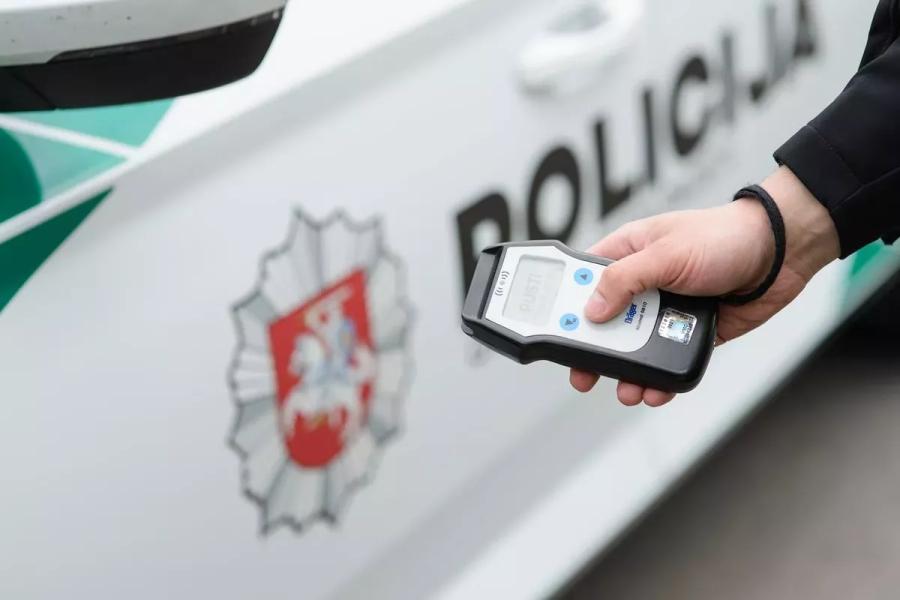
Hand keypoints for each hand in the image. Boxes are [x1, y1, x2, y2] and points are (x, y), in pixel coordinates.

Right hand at [571, 166, 840, 406]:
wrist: (782, 254)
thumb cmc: (725, 236)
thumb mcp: (666, 254)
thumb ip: (625, 280)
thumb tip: (592, 310)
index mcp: (628, 253)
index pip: (586, 281)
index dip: (568, 308)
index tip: (556, 334)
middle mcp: (643, 283)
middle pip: (606, 323)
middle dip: (595, 352)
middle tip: (584, 376)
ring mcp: (666, 309)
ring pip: (636, 347)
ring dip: (628, 372)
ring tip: (627, 390)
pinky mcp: (690, 331)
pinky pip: (667, 359)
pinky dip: (659, 378)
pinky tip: (655, 391)